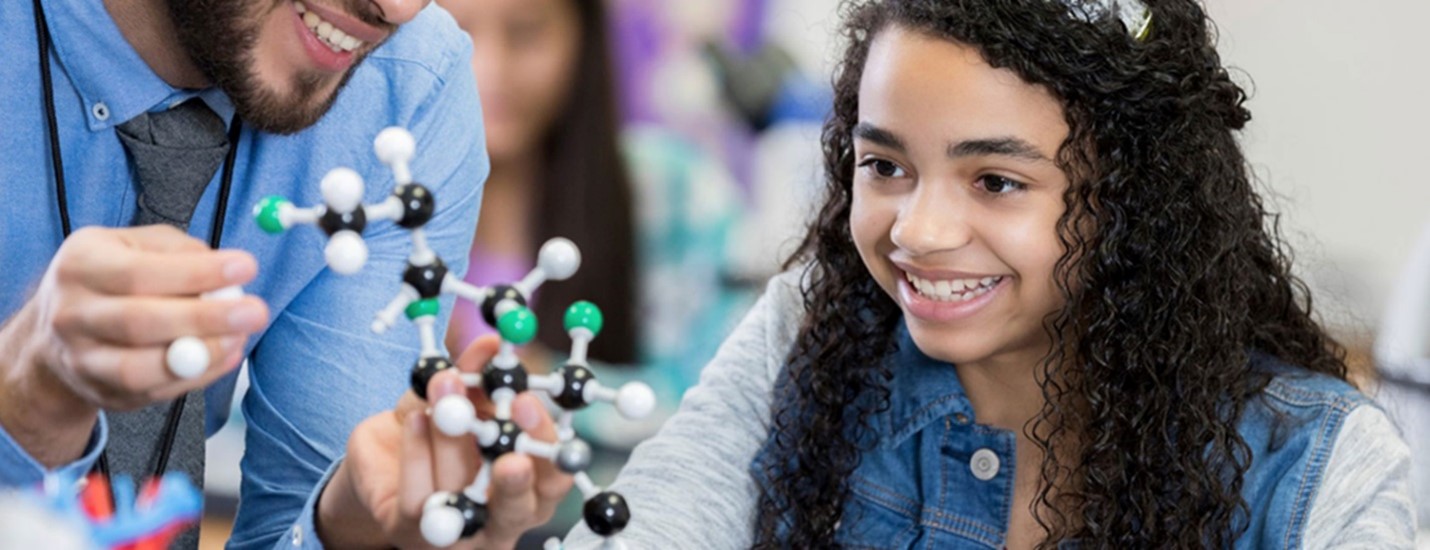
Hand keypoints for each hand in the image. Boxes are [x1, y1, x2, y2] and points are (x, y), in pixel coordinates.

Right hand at [0, 225, 265, 464]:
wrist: (57, 332)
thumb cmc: (114, 277)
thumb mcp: (136, 245)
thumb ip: (180, 251)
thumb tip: (225, 275)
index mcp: (81, 264)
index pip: (140, 272)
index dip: (197, 273)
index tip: (246, 267)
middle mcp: (72, 313)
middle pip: (140, 323)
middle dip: (206, 318)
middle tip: (255, 312)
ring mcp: (81, 360)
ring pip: (140, 368)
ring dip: (202, 356)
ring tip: (239, 337)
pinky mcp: (100, 393)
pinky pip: (154, 392)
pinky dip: (197, 377)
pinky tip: (224, 356)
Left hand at [320, 335, 572, 548]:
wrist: (382, 464)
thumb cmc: (437, 433)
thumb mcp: (462, 400)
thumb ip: (478, 375)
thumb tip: (492, 342)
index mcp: (529, 489)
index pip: (554, 478)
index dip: (547, 446)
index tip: (525, 401)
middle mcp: (500, 520)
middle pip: (520, 509)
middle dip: (514, 476)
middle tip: (502, 440)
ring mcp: (456, 533)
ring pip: (461, 494)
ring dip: (451, 437)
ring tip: (441, 390)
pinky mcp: (410, 531)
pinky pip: (418, 496)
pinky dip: (417, 452)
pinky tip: (413, 420)